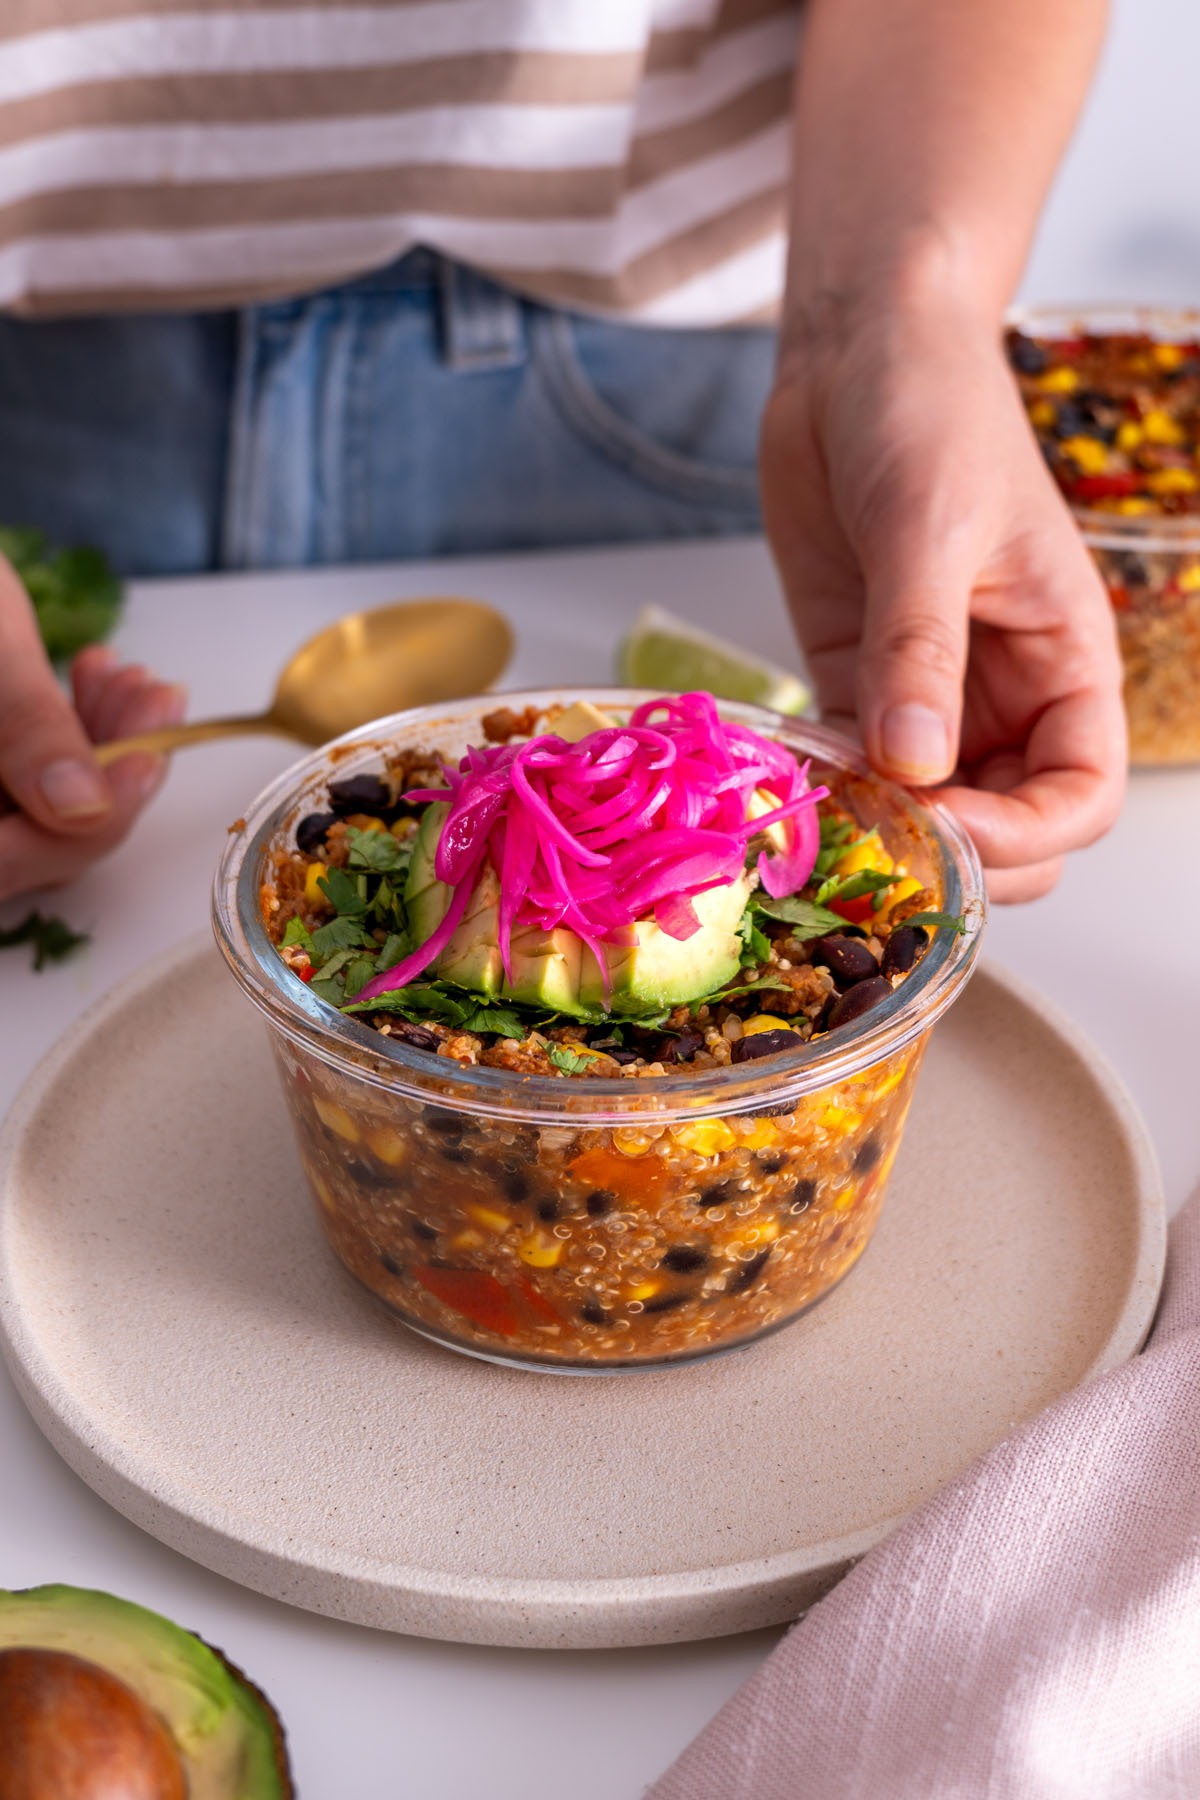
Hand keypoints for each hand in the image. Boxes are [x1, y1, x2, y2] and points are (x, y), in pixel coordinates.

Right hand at [0, 554, 185, 901]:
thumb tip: (81, 809)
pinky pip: (40, 783)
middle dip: (109, 777)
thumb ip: (25, 725)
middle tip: (156, 701)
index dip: (85, 830)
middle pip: (34, 847)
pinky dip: (80, 735)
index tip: (146, 759)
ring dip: (103, 750)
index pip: (4, 865)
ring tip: (128, 677)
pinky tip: (99, 677)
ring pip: (46, 816)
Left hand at [760, 297, 1126, 900]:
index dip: (1026, 835)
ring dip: (877, 837)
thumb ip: (919, 651)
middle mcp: (1001, 695)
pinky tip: (782, 788)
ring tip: (817, 829)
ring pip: (921, 814)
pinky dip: (821, 793)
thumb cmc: (930, 413)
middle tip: (873, 843)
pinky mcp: (851, 683)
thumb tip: (913, 767)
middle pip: (1004, 829)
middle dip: (953, 855)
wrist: (855, 355)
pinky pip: (846, 770)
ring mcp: (923, 697)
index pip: (1079, 794)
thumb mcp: (931, 530)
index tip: (946, 828)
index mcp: (1063, 661)